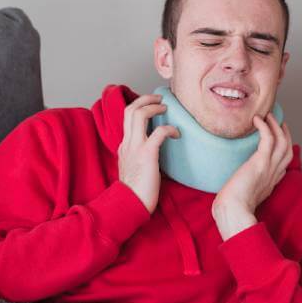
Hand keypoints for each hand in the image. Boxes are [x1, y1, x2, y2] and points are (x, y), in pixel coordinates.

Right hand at [118, 93, 179, 213]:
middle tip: (160, 98)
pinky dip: (169, 129)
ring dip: (153, 106)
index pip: (127, 118)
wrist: (130, 204)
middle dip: (145, 99)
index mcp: (124, 146)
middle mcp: (127, 143)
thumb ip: (143, 156)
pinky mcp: (146, 154)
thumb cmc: (137, 191)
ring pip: (138, 114)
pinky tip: (177, 134)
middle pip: (130, 110)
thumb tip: (159, 150)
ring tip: (166, 107)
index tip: (152, 105)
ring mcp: (135, 147)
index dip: (139, 106)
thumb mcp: (137, 168)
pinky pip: (158, 132)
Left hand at [212, 113, 292, 238]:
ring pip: (282, 142)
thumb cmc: (232, 208)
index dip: (284, 148)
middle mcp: (273, 173)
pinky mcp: (260, 163)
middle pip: (287, 149)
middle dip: (285, 134)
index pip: (284, 162)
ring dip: (276, 126)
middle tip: (279, 121)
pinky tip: (258, 119)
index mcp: (271, 182)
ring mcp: (269, 168)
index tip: (279, 138)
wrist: (233, 212)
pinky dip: (265, 127)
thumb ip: (245, 187)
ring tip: (269, 115)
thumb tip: (236, 185)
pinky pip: (268, 139)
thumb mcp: (243, 195)